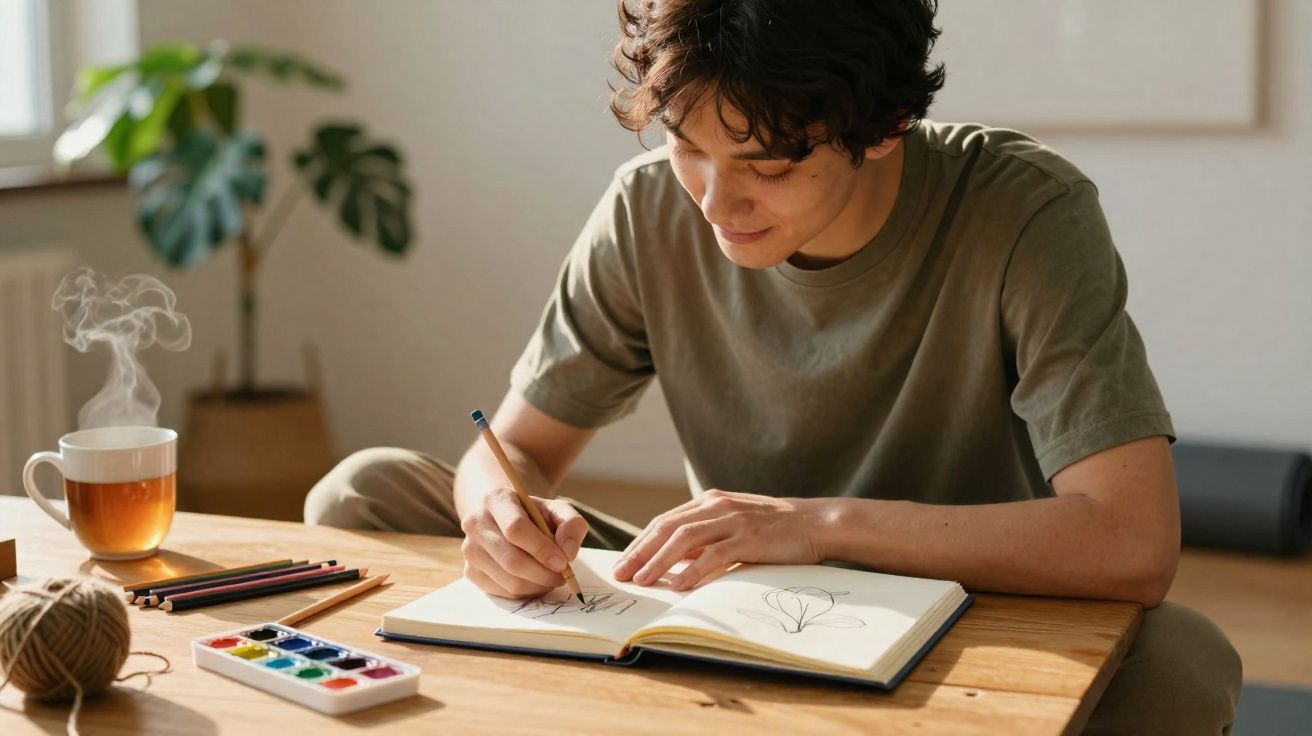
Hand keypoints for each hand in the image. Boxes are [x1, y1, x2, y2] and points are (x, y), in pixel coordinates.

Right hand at [459, 486, 588, 597]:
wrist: (501, 517)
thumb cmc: (532, 514)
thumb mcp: (556, 509)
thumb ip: (571, 524)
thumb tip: (568, 552)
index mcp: (496, 500)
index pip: (515, 529)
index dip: (542, 549)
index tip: (563, 562)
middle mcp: (476, 523)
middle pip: (512, 560)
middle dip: (543, 574)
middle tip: (562, 576)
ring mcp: (469, 549)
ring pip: (508, 581)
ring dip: (537, 585)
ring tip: (551, 577)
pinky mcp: (470, 571)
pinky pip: (502, 592)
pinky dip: (525, 592)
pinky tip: (535, 581)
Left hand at [612, 489, 826, 590]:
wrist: (816, 522)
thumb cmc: (774, 529)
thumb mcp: (733, 526)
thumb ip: (706, 537)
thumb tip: (673, 560)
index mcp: (710, 501)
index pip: (665, 521)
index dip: (641, 542)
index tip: (623, 562)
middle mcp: (716, 505)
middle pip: (667, 527)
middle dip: (640, 551)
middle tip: (621, 573)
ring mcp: (733, 519)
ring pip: (685, 539)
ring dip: (659, 561)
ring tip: (643, 580)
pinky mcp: (750, 537)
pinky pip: (715, 553)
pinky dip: (694, 569)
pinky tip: (680, 584)